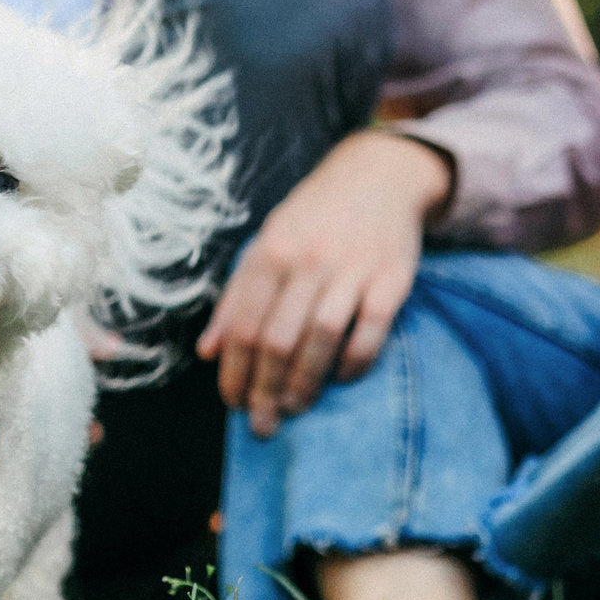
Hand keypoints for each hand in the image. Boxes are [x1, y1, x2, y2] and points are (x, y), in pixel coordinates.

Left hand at [199, 130, 450, 438]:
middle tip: (262, 424)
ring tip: (294, 408)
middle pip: (277, 340)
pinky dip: (354, 363)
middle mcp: (307, 260)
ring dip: (305, 384)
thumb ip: (236, 297)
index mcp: (270, 251)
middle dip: (265, 391)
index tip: (233, 403)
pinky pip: (370, 333)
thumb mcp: (266, 243)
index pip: (243, 325)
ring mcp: (351, 270)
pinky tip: (341, 379)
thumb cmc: (314, 217)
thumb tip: (207, 353)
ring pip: (320, 340)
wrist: (378, 175)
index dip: (234, 372)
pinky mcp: (392, 279)